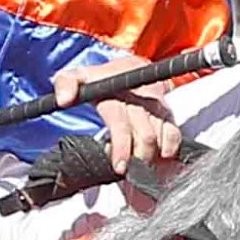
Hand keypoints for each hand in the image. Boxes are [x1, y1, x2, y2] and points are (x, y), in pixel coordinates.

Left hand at [54, 61, 183, 173]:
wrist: (130, 68)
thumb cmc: (102, 79)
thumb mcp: (79, 76)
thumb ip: (66, 84)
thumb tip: (64, 100)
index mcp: (118, 89)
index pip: (120, 121)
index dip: (121, 146)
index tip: (119, 167)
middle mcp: (141, 96)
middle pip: (145, 135)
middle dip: (137, 159)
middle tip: (127, 171)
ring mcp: (158, 105)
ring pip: (162, 137)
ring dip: (151, 157)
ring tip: (138, 166)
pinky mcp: (169, 113)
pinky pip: (175, 134)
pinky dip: (169, 150)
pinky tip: (156, 158)